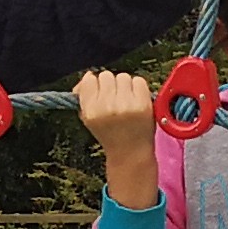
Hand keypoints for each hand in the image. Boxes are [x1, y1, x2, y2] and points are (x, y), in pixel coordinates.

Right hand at [75, 67, 162, 208]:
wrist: (130, 153)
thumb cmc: (110, 134)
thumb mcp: (88, 119)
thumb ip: (84, 97)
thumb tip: (88, 76)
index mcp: (91, 111)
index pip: (89, 80)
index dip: (94, 83)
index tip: (99, 90)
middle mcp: (107, 107)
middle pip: (106, 76)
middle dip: (110, 84)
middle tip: (114, 97)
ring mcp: (126, 105)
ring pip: (123, 76)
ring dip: (124, 85)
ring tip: (125, 99)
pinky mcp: (143, 104)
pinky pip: (139, 81)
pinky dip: (138, 87)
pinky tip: (135, 99)